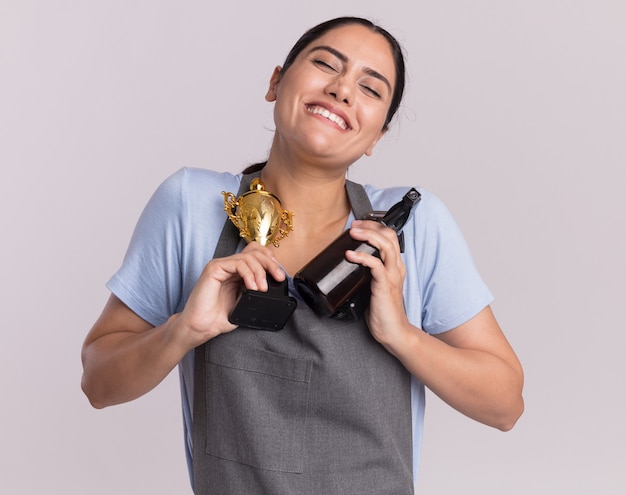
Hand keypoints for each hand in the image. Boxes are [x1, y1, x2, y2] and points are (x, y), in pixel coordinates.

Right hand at [176, 242, 285, 344]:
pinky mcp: (214, 268)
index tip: (280, 274)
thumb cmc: (218, 318)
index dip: (270, 259)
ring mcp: (221, 265)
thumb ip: (257, 291)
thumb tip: (275, 285)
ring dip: (260, 272)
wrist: (200, 327)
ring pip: (248, 257)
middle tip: (279, 278)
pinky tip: (252, 287)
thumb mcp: (245, 303)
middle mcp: (229, 266)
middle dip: (271, 264)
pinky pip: (237, 264)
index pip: (256, 254)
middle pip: (254, 252)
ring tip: (263, 289)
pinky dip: (249, 274)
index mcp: (237, 272)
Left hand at [345, 220, 409, 347]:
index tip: (359, 225)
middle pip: (389, 236)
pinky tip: (350, 254)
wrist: (393, 332)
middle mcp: (396, 268)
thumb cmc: (383, 312)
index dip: (374, 227)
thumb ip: (367, 275)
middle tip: (354, 226)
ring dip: (367, 236)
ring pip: (385, 246)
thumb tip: (349, 265)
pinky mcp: (385, 286)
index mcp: (395, 266)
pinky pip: (375, 265)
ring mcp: (392, 276)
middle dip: (370, 226)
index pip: (390, 237)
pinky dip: (361, 257)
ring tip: (352, 233)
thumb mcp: (375, 287)